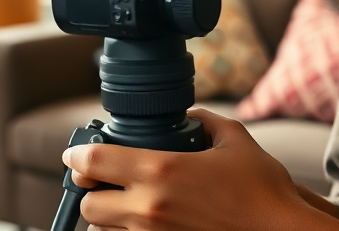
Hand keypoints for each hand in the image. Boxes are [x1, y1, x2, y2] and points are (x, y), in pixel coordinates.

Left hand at [63, 108, 338, 230]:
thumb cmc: (263, 190)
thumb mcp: (236, 141)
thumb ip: (206, 123)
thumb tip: (191, 117)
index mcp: (162, 171)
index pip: (95, 162)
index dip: (77, 156)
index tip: (74, 154)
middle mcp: (150, 208)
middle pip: (89, 206)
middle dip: (92, 193)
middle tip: (104, 183)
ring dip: (108, 220)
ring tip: (126, 207)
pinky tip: (146, 223)